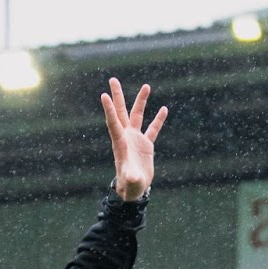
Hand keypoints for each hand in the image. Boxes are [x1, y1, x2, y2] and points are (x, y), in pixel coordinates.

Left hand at [100, 77, 167, 200]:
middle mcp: (126, 137)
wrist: (134, 189)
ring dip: (141, 101)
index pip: (113, 123)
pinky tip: (163, 109)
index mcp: (120, 143)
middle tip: (112, 79)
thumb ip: (130, 177)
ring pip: (137, 116)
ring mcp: (135, 140)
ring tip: (146, 86)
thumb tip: (132, 176)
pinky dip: (158, 120)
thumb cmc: (130, 186)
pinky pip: (152, 129)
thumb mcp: (130, 181)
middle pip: (120, 112)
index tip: (104, 95)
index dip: (109, 110)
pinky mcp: (145, 145)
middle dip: (117, 96)